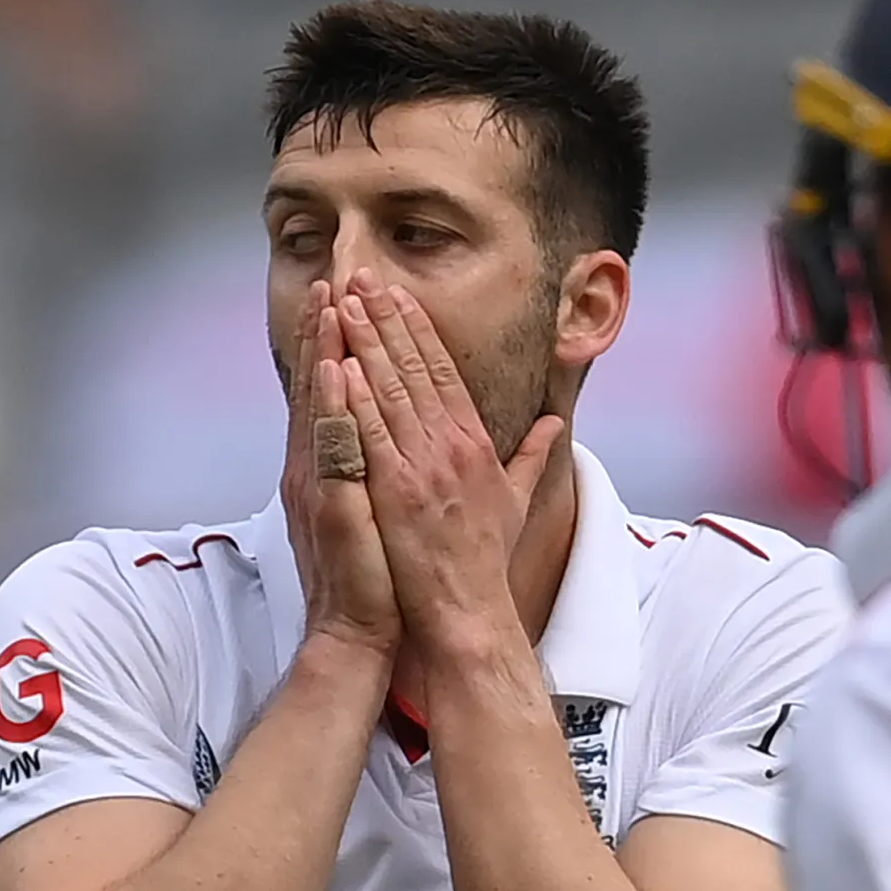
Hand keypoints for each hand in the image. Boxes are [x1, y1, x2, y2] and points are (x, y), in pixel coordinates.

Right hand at [279, 279, 398, 657]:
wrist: (359, 631)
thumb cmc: (380, 575)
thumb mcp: (390, 513)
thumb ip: (398, 471)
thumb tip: (417, 442)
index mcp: (339, 464)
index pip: (340, 392)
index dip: (343, 345)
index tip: (350, 299)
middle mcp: (321, 468)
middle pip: (323, 386)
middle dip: (329, 332)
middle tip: (332, 279)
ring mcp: (322, 485)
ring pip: (321, 406)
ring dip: (324, 353)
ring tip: (328, 303)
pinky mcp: (331, 506)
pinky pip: (330, 448)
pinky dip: (330, 408)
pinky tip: (333, 371)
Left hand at [335, 276, 561, 651]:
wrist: (466, 611)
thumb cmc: (483, 561)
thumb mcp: (516, 501)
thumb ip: (531, 455)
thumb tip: (554, 424)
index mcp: (475, 444)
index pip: (444, 372)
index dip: (419, 331)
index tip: (399, 296)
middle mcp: (451, 447)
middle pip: (415, 369)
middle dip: (388, 319)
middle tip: (364, 279)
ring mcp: (422, 466)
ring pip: (389, 390)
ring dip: (365, 343)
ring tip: (344, 302)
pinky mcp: (395, 489)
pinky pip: (369, 431)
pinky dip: (353, 396)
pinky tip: (337, 362)